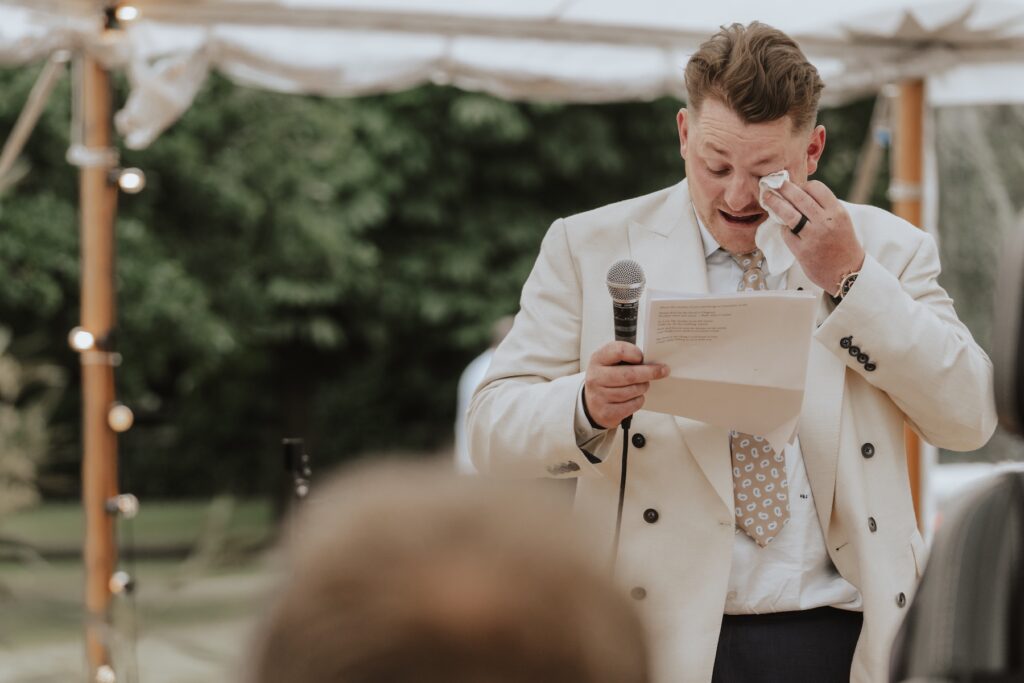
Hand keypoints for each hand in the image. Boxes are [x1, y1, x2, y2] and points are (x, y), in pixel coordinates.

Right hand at [583, 341, 668, 428]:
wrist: (592, 403)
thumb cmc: (606, 378)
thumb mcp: (610, 362)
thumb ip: (626, 357)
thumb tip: (651, 361)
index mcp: (598, 359)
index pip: (619, 351)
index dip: (635, 353)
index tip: (643, 357)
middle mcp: (595, 377)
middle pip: (629, 374)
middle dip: (650, 372)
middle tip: (662, 371)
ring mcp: (599, 396)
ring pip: (632, 391)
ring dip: (643, 387)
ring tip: (643, 385)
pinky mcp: (606, 412)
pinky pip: (632, 405)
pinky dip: (639, 400)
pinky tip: (635, 397)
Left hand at [762, 180, 864, 294]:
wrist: (847, 272)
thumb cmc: (842, 244)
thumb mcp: (840, 221)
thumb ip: (824, 208)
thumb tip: (799, 193)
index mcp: (837, 212)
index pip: (817, 188)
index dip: (804, 185)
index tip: (796, 186)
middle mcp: (825, 222)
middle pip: (799, 198)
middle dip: (783, 188)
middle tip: (773, 183)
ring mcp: (812, 236)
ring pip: (789, 214)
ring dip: (775, 203)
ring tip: (767, 197)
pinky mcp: (801, 250)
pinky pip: (786, 233)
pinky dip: (783, 228)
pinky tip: (782, 226)